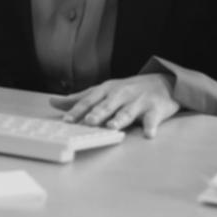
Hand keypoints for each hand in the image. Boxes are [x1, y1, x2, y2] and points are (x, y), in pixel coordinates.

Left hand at [49, 74, 179, 137]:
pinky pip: (153, 119)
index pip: (90, 100)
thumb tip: (53, 101)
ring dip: (120, 119)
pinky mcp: (156, 109)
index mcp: (107, 90)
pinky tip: (149, 134)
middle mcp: (122, 93)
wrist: (163, 82)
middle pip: (107, 105)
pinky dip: (151, 126)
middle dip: (98, 113)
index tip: (67, 121)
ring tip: (112, 126)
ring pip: (128, 111)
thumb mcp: (103, 90)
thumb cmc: (128, 90)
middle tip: (88, 122)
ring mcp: (139, 101)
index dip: (78, 110)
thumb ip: (80, 98)